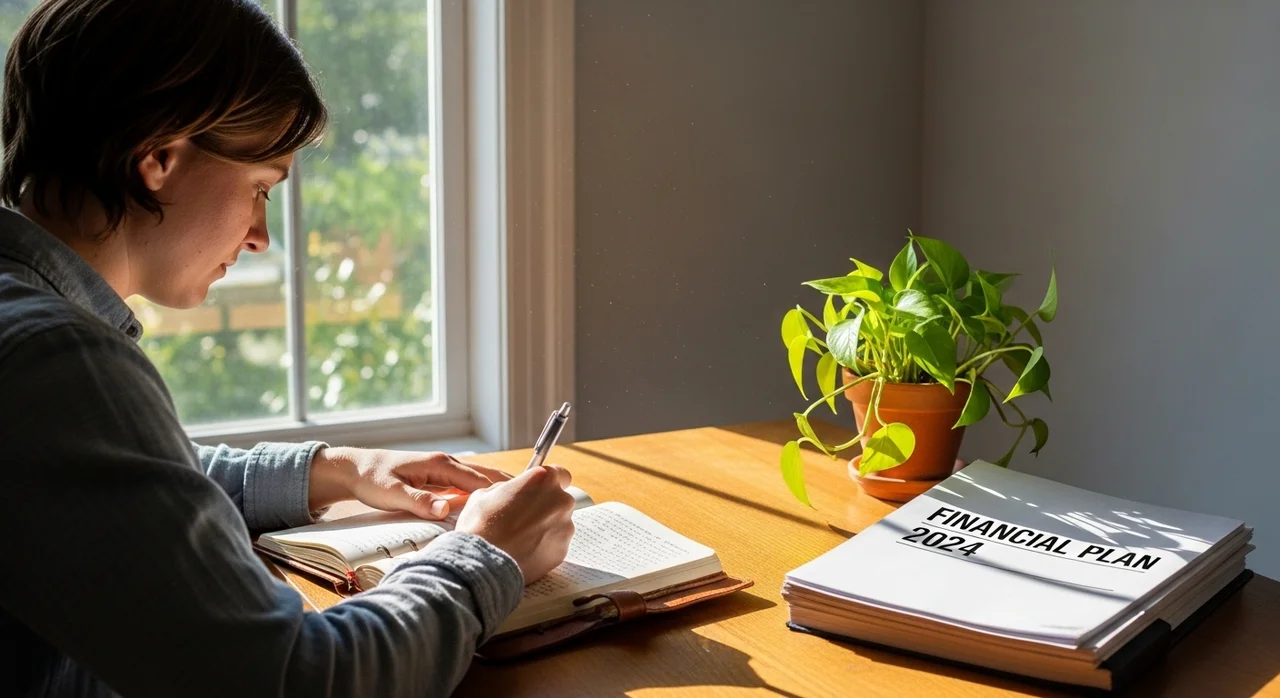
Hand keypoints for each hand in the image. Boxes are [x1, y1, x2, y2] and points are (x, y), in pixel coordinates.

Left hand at [308, 447, 514, 519]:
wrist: (356, 469)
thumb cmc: (373, 480)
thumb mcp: (392, 494)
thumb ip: (419, 502)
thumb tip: (445, 510)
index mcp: (440, 465)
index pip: (479, 480)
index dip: (503, 491)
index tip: (525, 501)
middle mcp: (447, 463)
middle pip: (487, 475)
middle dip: (512, 486)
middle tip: (539, 499)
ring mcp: (445, 469)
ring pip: (481, 478)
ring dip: (502, 488)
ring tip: (528, 502)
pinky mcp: (441, 477)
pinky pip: (470, 483)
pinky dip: (487, 491)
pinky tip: (497, 503)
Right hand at [455, 465, 575, 581]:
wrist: (482, 563)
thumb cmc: (480, 525)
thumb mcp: (485, 493)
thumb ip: (507, 488)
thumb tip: (512, 491)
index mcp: (543, 480)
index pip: (561, 474)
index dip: (550, 483)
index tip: (542, 491)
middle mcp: (560, 501)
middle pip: (560, 500)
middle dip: (546, 507)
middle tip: (523, 518)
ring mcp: (565, 527)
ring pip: (559, 523)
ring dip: (546, 527)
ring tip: (521, 538)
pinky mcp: (563, 550)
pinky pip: (556, 544)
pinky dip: (545, 546)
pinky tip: (525, 551)